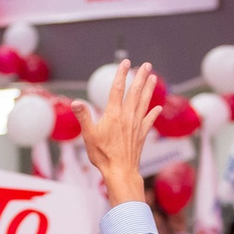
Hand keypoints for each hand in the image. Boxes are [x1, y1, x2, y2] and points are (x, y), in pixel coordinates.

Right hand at [75, 61, 160, 204]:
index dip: (121, 74)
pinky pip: (149, 120)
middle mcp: (127, 116)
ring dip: (149, 89)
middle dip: (140, 77)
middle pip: (135, 92)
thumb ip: (83, 117)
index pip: (118, 89)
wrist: (120, 171)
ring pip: (144, 102)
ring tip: (153, 78)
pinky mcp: (141, 135)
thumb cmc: (103, 155)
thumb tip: (75, 102)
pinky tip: (158, 108)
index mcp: (114, 114)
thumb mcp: (88, 135)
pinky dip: (153, 113)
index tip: (126, 62)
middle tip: (146, 65)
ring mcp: (136, 125)